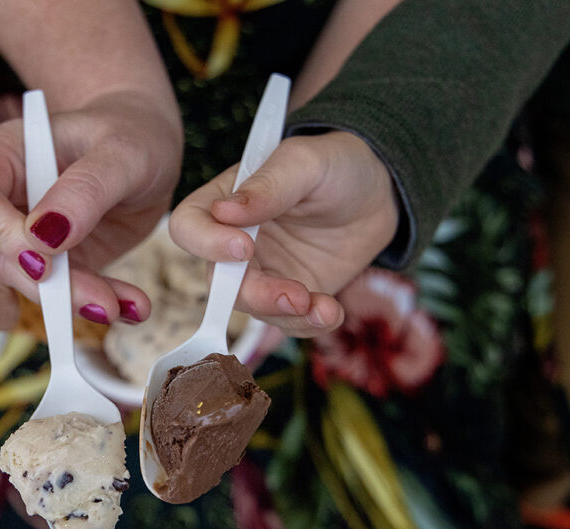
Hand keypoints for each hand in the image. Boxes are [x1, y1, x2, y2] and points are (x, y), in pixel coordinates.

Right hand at [0, 90, 181, 325]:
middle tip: (99, 301)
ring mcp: (25, 235)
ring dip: (75, 300)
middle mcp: (3, 197)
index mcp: (1, 154)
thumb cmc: (130, 131)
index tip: (44, 257)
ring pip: (29, 281)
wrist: (149, 148)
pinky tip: (131, 307)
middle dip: (44, 284)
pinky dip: (98, 301)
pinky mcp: (54, 262)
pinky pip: (64, 292)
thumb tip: (42, 238)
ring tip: (123, 305)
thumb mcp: (121, 152)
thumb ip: (84, 189)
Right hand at [168, 131, 398, 337]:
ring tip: (324, 308)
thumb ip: (267, 186)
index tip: (244, 246)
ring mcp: (263, 273)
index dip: (206, 244)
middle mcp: (235, 243)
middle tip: (295, 296)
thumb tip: (224, 211)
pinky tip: (332, 311)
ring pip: (254, 309)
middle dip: (256, 295)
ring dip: (288, 315)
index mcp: (224, 202)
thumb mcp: (305, 162)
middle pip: (219, 283)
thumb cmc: (336, 164)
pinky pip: (288, 323)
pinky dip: (309, 325)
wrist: (380, 193)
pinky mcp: (291, 296)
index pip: (189, 227)